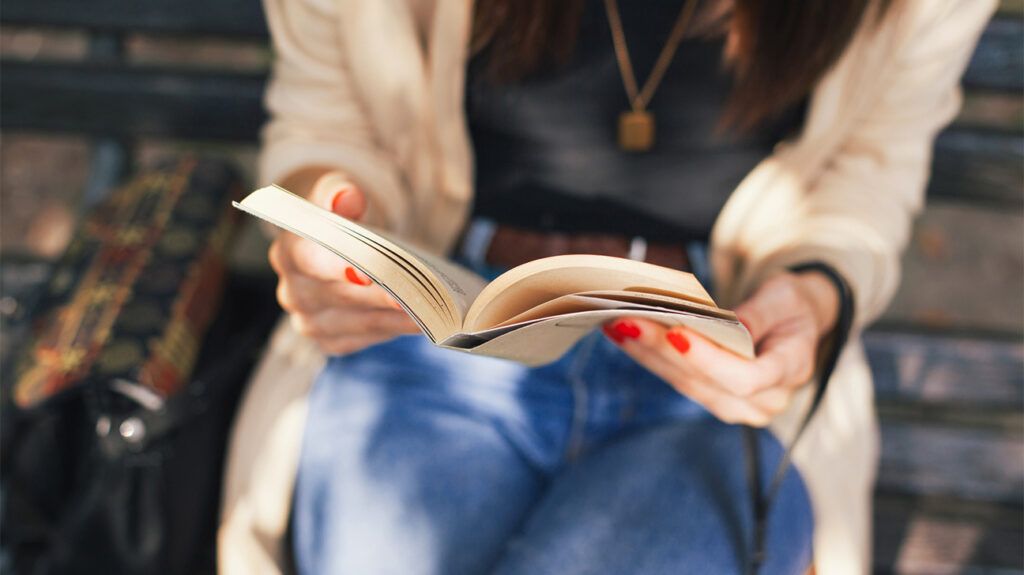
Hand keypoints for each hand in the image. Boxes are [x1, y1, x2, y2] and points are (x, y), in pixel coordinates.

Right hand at [268, 171, 419, 354]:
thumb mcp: (339, 195)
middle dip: (382, 295)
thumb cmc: (341, 220)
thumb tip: (347, 197)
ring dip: (397, 317)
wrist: (340, 247)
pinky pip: (367, 338)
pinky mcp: (331, 342)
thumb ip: (340, 193)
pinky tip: (421, 319)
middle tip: (420, 293)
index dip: (339, 268)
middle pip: (341, 297)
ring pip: (360, 323)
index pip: (311, 261)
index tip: (369, 275)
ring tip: (432, 309)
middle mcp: (293, 293)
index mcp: (288, 253)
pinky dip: (395, 328)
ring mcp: (310, 323)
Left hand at [602, 271, 839, 425]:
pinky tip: (625, 336)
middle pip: (705, 381)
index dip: (708, 360)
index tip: (676, 334)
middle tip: (626, 320)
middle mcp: (765, 400)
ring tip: (617, 325)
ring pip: (685, 383)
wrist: (795, 324)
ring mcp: (738, 407)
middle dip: (661, 349)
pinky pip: (679, 380)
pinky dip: (650, 357)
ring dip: (647, 354)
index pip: (746, 378)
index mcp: (791, 370)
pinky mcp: (714, 399)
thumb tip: (724, 325)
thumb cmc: (790, 307)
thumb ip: (758, 314)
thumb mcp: (784, 298)